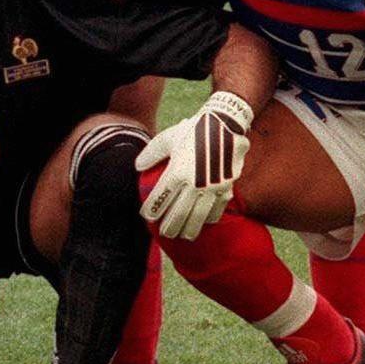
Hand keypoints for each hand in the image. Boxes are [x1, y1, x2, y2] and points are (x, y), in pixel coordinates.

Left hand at [136, 91, 251, 239]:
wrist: (226, 126)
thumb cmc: (192, 131)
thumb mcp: (167, 138)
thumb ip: (151, 154)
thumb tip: (138, 167)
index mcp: (178, 171)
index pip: (161, 197)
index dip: (152, 209)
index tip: (147, 217)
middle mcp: (195, 183)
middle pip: (180, 212)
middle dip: (171, 226)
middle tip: (165, 234)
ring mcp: (212, 188)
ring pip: (199, 216)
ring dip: (191, 228)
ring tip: (184, 236)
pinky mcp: (227, 188)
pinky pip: (218, 209)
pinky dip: (210, 219)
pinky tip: (204, 223)